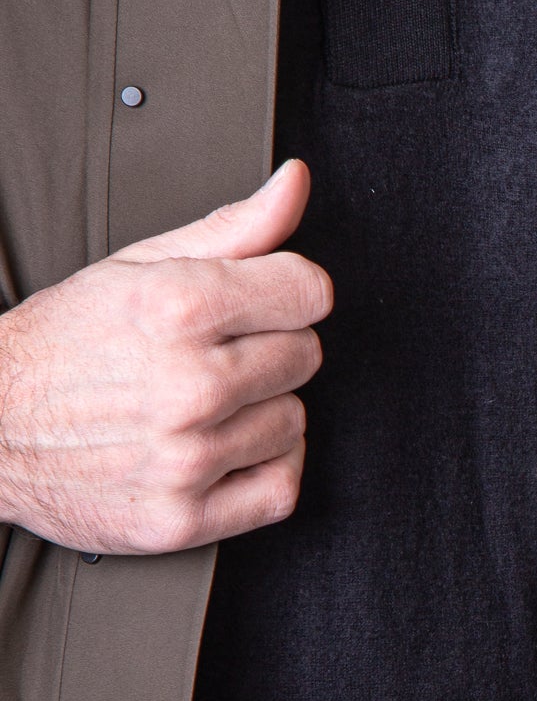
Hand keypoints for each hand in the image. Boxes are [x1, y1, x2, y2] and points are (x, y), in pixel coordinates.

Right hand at [0, 159, 331, 555]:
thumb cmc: (62, 345)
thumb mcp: (141, 265)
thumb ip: (234, 227)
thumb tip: (295, 183)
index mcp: (179, 308)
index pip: (310, 292)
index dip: (286, 292)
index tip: (261, 302)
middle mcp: (188, 384)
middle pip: (305, 356)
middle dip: (267, 349)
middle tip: (214, 354)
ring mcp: (187, 456)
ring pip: (294, 421)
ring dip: (260, 411)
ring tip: (204, 402)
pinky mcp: (182, 517)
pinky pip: (282, 489)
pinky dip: (264, 469)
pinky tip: (224, 448)